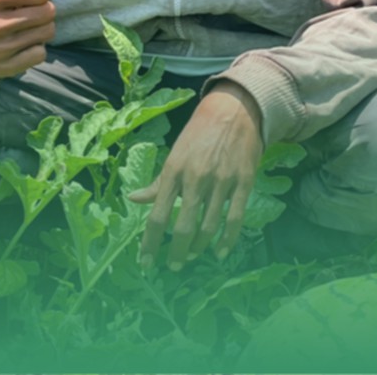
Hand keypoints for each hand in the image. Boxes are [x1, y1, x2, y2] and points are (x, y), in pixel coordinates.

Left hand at [129, 81, 263, 269]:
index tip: (146, 263)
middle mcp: (195, 178)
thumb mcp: (174, 155)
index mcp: (174, 171)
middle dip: (176, 252)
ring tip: (191, 255)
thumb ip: (157, 182)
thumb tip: (133, 199)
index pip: (157, 215)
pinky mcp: (243, 182)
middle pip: (182, 226)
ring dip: (198, 246)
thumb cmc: (199, 134)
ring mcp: (221, 181)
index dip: (150, 242)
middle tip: (173, 266)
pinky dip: (227, 239)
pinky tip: (221, 251)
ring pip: (208, 226)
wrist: (234, 110)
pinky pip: (235, 218)